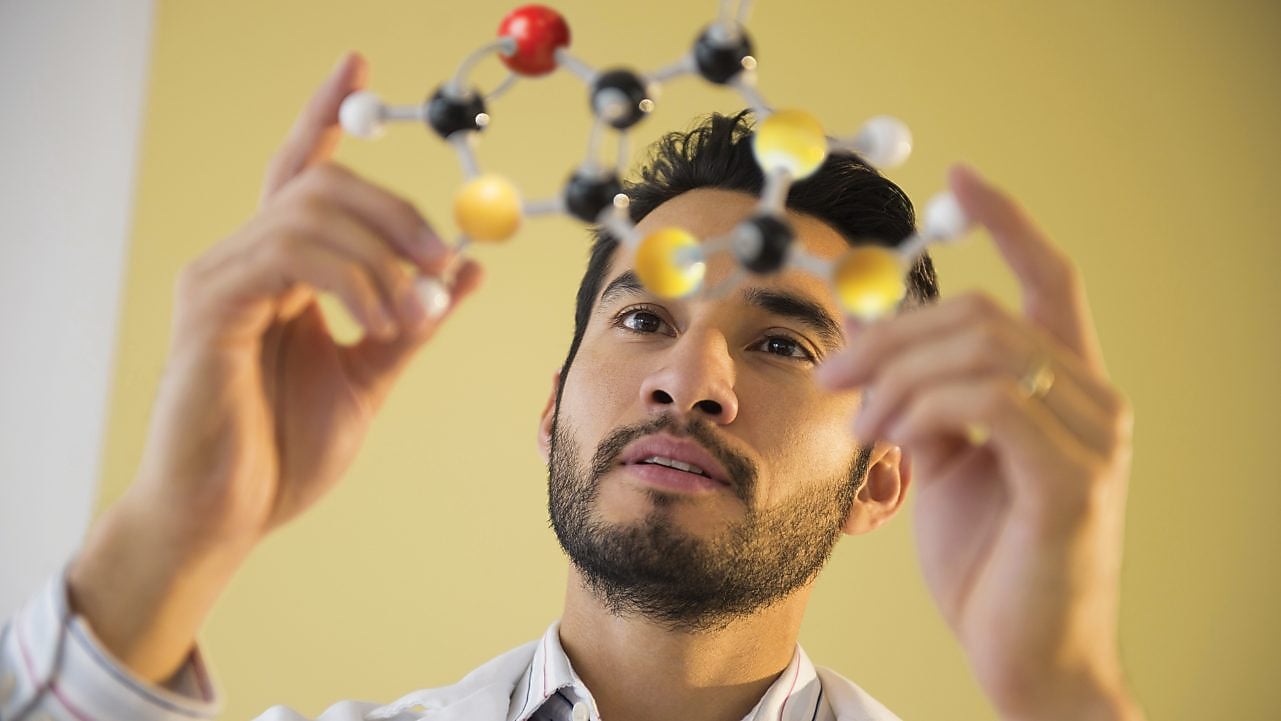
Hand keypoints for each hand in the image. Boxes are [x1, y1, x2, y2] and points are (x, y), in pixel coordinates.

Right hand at [68, 52, 481, 681]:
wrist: (227, 517)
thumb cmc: (284, 452)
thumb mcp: (372, 374)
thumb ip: (414, 319)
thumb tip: (468, 268)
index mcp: (281, 270)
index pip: (303, 171)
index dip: (327, 113)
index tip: (358, 62)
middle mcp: (244, 259)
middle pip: (320, 180)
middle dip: (396, 210)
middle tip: (444, 260)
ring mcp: (221, 276)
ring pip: (311, 211)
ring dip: (383, 256)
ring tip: (410, 319)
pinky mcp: (210, 305)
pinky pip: (291, 254)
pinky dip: (352, 279)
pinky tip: (376, 321)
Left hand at [818, 166, 1143, 719]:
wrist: (1023, 655)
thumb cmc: (987, 561)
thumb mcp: (944, 463)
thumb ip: (924, 401)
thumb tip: (876, 351)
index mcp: (1064, 388)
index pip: (1048, 279)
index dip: (1008, 221)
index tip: (961, 178)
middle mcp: (1093, 399)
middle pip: (985, 311)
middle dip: (892, 333)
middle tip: (833, 373)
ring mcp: (1092, 437)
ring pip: (983, 346)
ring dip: (898, 374)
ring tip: (860, 423)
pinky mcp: (1073, 478)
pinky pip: (989, 400)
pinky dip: (922, 406)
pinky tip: (891, 437)